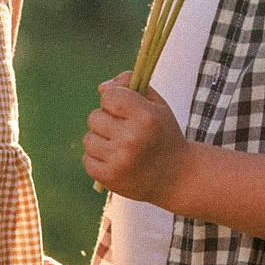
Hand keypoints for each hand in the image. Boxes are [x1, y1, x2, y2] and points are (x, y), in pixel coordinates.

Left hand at [82, 73, 188, 204]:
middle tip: (124, 130)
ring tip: (120, 147)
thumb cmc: (163, 134)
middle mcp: (132, 138)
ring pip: (88, 138)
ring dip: (101, 140)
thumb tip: (102, 88)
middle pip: (94, 117)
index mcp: (146, 117)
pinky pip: (87, 159)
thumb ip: (130, 86)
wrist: (177, 177)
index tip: (124, 109)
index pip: (109, 96)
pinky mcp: (109, 178)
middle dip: (106, 120)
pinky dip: (98, 158)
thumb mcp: (156, 105)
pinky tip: (116, 160)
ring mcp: (119, 160)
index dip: (113, 100)